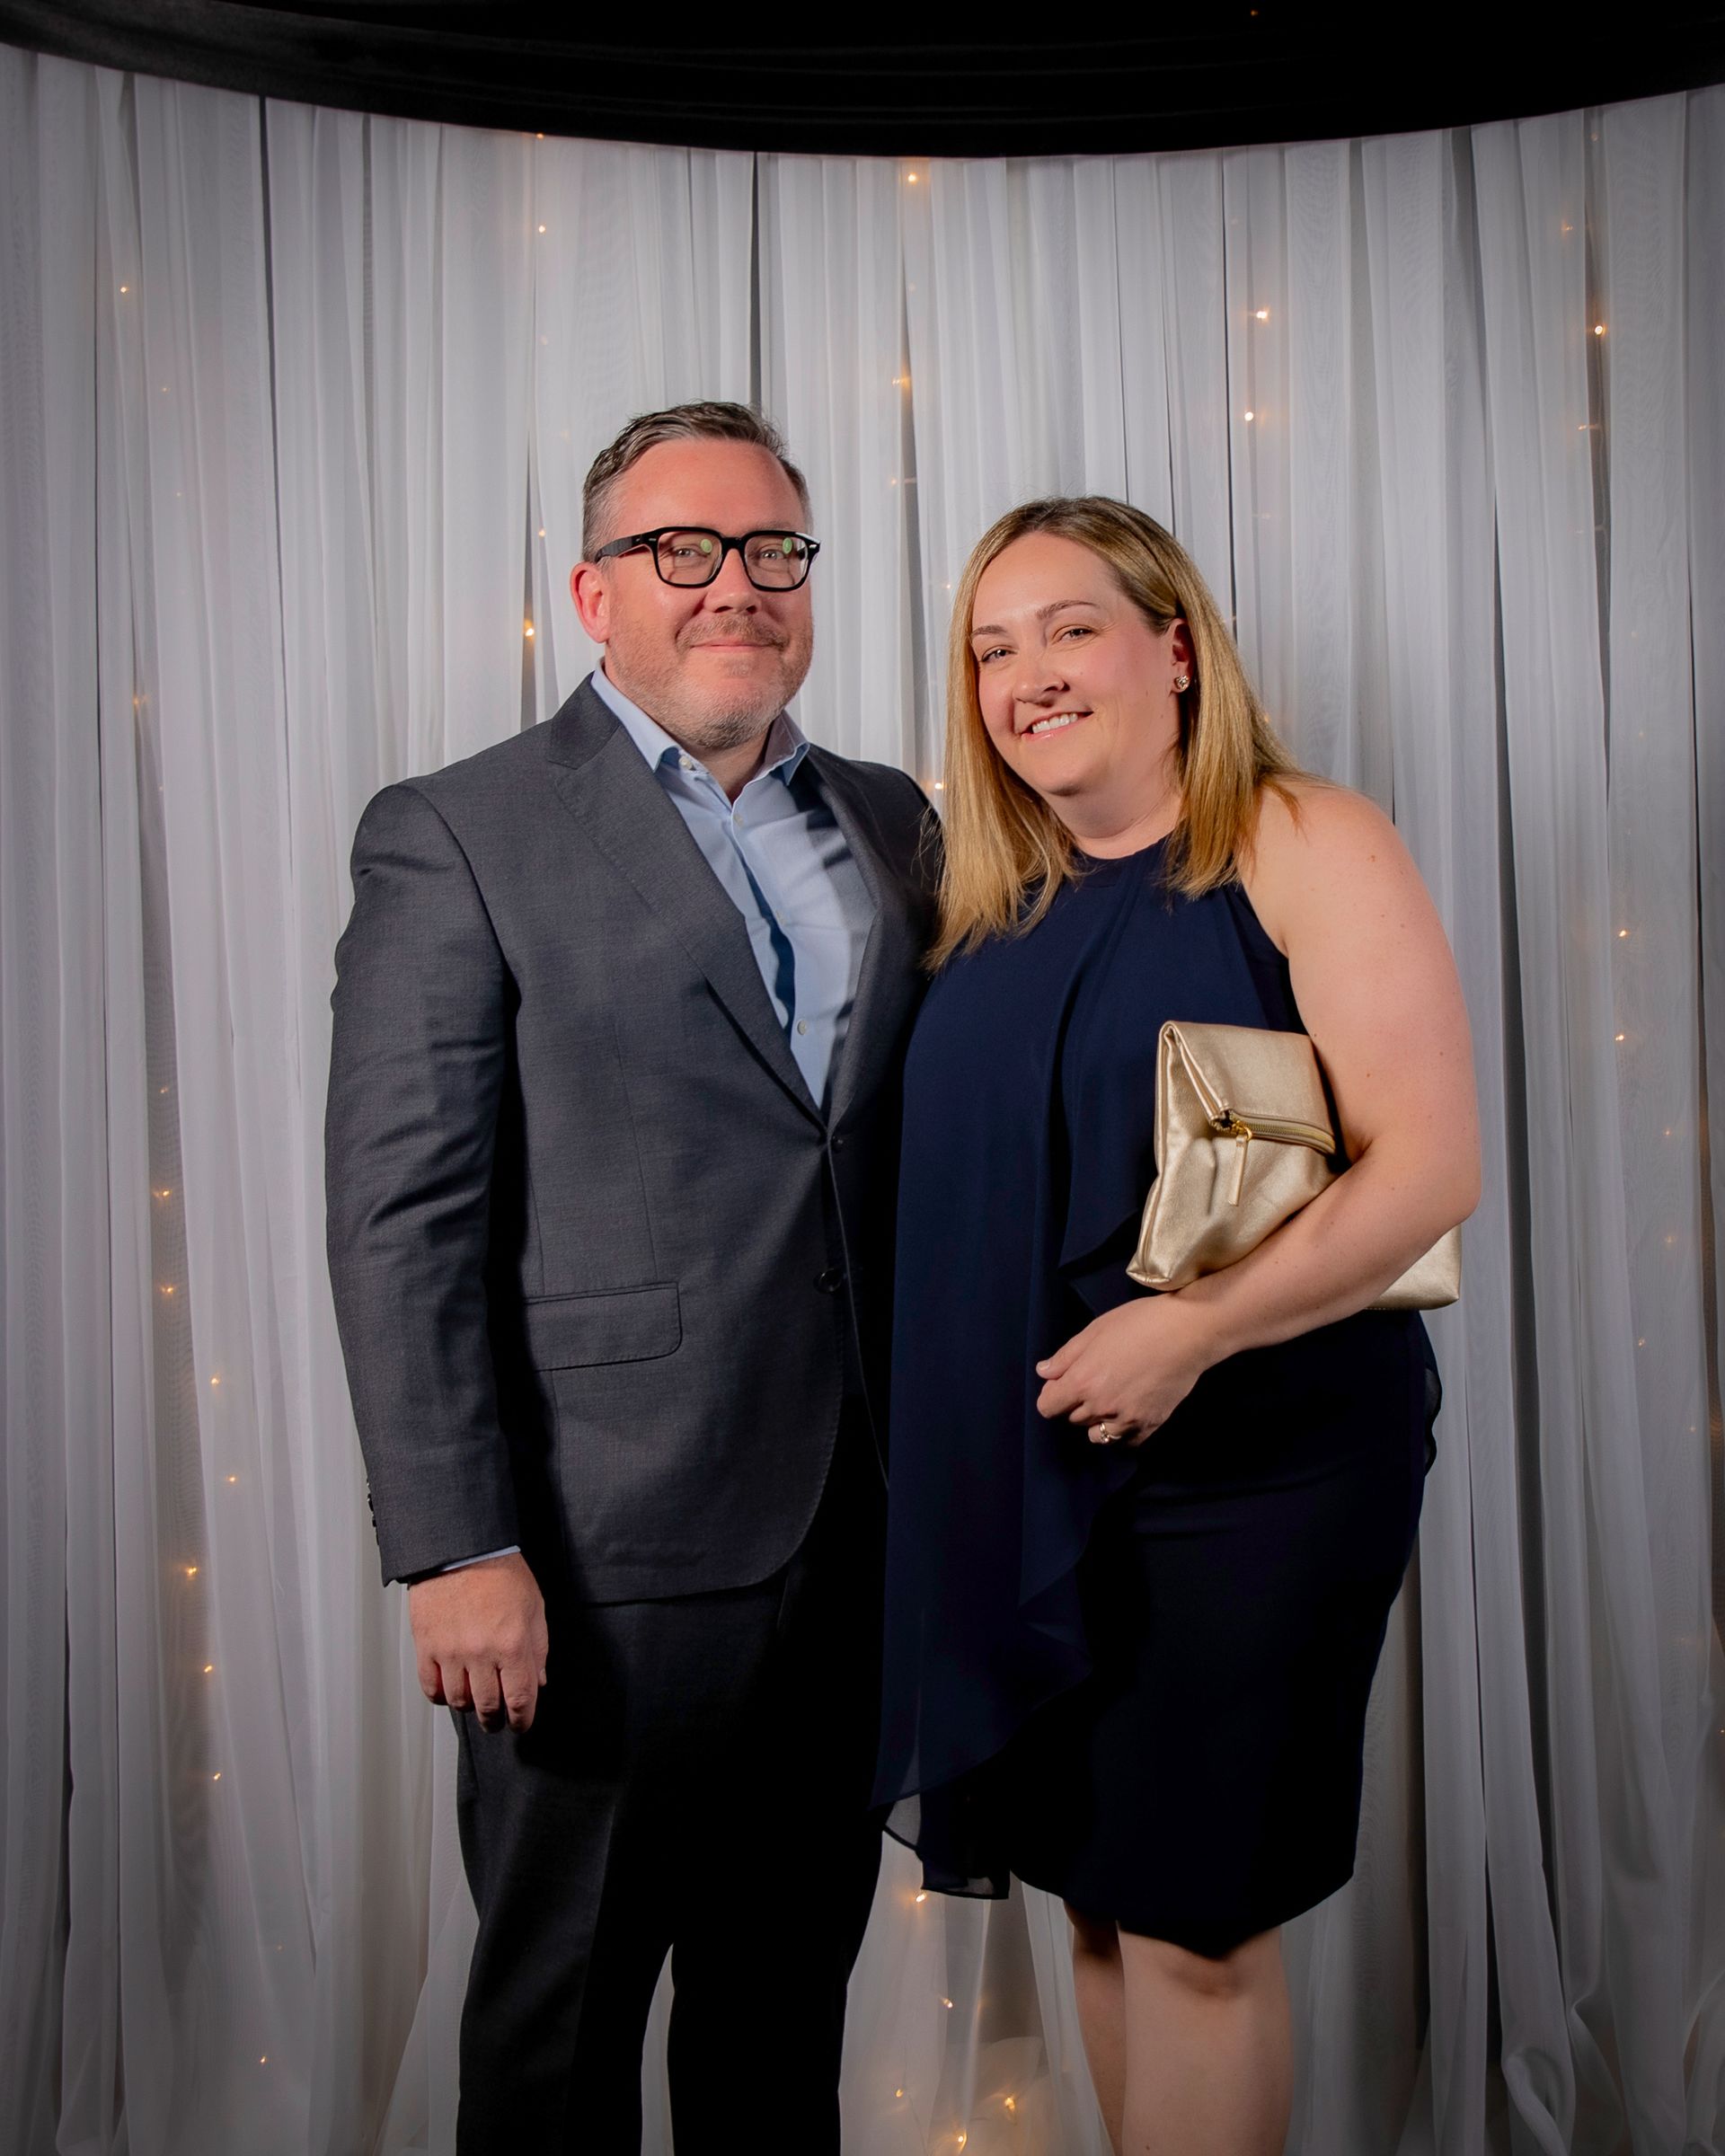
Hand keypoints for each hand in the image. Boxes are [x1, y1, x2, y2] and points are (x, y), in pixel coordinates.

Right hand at [407, 1552, 548, 1733]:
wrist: (462, 1549)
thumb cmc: (500, 1572)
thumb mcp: (534, 1608)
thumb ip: (538, 1649)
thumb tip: (537, 1681)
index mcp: (512, 1644)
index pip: (519, 1699)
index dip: (522, 1719)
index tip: (521, 1723)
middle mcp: (481, 1652)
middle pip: (488, 1706)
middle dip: (496, 1720)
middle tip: (497, 1720)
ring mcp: (451, 1651)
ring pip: (459, 1701)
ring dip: (469, 1707)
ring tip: (475, 1701)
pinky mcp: (427, 1646)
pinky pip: (431, 1687)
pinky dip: (441, 1696)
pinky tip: (450, 1691)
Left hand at [1035, 1296, 1212, 1447]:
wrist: (1188, 1331)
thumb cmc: (1139, 1322)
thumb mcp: (1095, 1330)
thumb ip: (1065, 1356)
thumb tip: (1044, 1373)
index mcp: (1082, 1382)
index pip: (1047, 1407)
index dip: (1052, 1394)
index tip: (1063, 1383)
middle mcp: (1101, 1407)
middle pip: (1072, 1418)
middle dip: (1076, 1403)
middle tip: (1095, 1380)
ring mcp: (1127, 1420)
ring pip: (1096, 1435)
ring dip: (1097, 1421)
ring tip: (1111, 1399)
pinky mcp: (1150, 1426)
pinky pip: (1125, 1442)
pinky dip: (1122, 1432)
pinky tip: (1128, 1411)